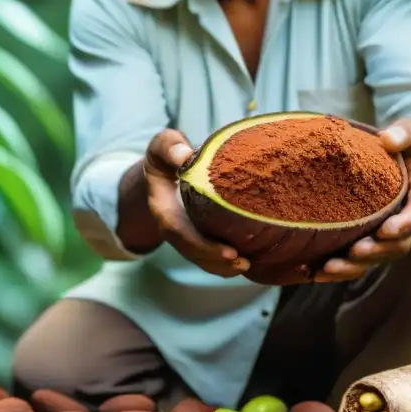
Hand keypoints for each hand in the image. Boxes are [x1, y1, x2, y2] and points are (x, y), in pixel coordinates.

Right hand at [143, 129, 249, 277]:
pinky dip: (225, 262)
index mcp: (163, 207)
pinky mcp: (198, 233)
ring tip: (247, 265)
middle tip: (243, 262)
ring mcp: (185, 232)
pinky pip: (208, 254)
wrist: (166, 163)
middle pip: (191, 250)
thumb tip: (184, 158)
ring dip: (222, 267)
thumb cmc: (168, 153)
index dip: (201, 245)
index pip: (178, 232)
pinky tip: (247, 261)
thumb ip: (170, 148)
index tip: (228, 251)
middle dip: (215, 260)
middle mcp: (172, 225)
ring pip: (200, 257)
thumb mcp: (164, 144)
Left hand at [311, 118, 410, 282]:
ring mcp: (386, 235)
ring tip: (328, 268)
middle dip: (376, 252)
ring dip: (352, 267)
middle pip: (397, 245)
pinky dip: (335, 268)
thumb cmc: (407, 146)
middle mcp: (406, 221)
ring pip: (374, 258)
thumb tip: (388, 139)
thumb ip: (406, 133)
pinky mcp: (366, 239)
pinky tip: (311, 271)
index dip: (406, 224)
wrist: (401, 162)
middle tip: (355, 252)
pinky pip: (354, 260)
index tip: (387, 229)